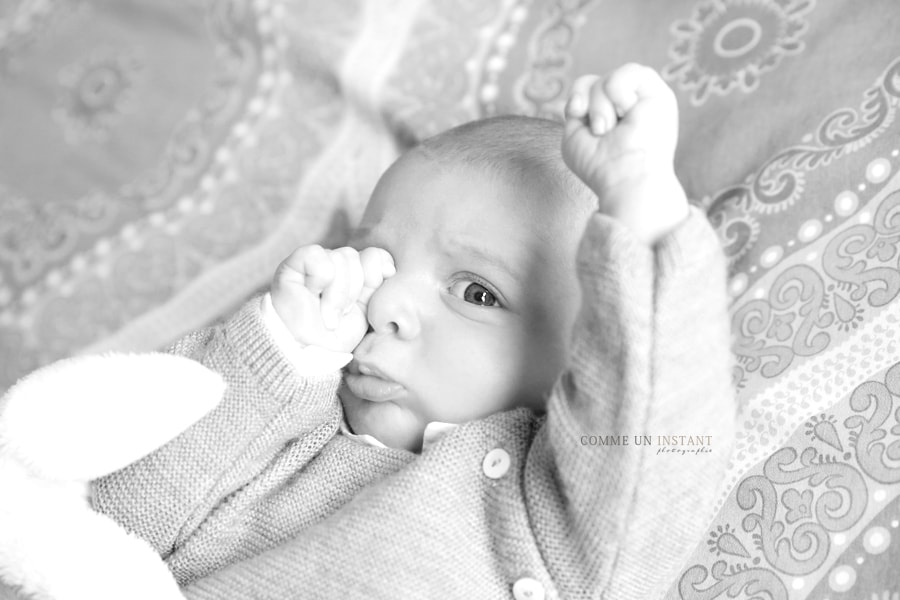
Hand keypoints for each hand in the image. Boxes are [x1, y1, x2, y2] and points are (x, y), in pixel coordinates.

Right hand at [271, 246, 394, 352]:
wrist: (305, 353)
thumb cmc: (333, 338)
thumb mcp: (364, 314)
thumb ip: (376, 286)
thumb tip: (389, 267)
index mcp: (355, 274)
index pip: (374, 255)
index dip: (377, 270)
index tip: (370, 298)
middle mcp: (335, 265)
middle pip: (356, 257)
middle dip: (352, 292)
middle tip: (340, 316)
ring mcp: (315, 263)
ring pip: (340, 258)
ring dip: (336, 294)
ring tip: (327, 316)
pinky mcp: (294, 264)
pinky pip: (317, 255)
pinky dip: (320, 278)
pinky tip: (312, 294)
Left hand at [562, 63, 688, 244]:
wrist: (625, 178)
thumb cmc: (600, 166)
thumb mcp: (574, 135)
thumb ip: (577, 107)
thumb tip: (585, 93)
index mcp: (610, 117)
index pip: (587, 86)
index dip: (577, 94)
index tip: (575, 112)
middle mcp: (628, 107)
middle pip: (595, 81)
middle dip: (590, 103)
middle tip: (600, 132)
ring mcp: (644, 100)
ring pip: (609, 79)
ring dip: (601, 105)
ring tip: (610, 129)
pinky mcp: (659, 93)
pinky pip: (630, 71)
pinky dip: (618, 92)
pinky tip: (628, 112)